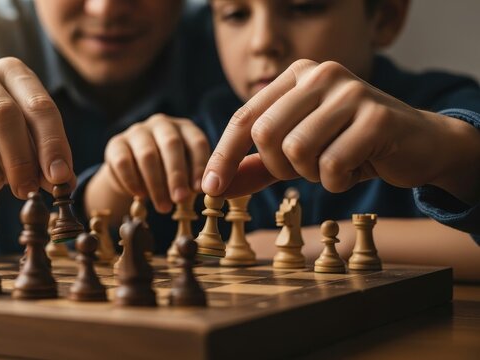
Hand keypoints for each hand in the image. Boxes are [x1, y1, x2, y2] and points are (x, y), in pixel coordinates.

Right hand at [103, 114, 209, 212]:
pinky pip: (123, 162)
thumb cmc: (167, 173)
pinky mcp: (116, 143)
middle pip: (171, 144)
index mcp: (185, 128)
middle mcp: (162, 124)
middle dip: (177, 175)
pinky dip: (133, 181)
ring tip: (163, 207)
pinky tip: (140, 196)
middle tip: (180, 199)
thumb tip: (207, 191)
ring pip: (147, 155)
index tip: (199, 190)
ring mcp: (137, 131)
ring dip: (156, 184)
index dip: (199, 166)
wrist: (132, 172)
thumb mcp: (184, 173)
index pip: (196, 141)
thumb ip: (193, 179)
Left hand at [202, 59, 460, 198]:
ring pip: (297, 150)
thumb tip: (214, 188)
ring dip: (311, 174)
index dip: (223, 156)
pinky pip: (331, 165)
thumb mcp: (297, 154)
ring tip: (334, 165)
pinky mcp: (376, 117)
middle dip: (279, 166)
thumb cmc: (349, 146)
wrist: (417, 144)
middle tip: (304, 170)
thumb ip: (256, 167)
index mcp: (296, 76)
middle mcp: (320, 75)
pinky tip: (357, 168)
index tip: (209, 189)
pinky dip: (337, 181)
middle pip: (266, 134)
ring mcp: (350, 92)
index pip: (245, 118)